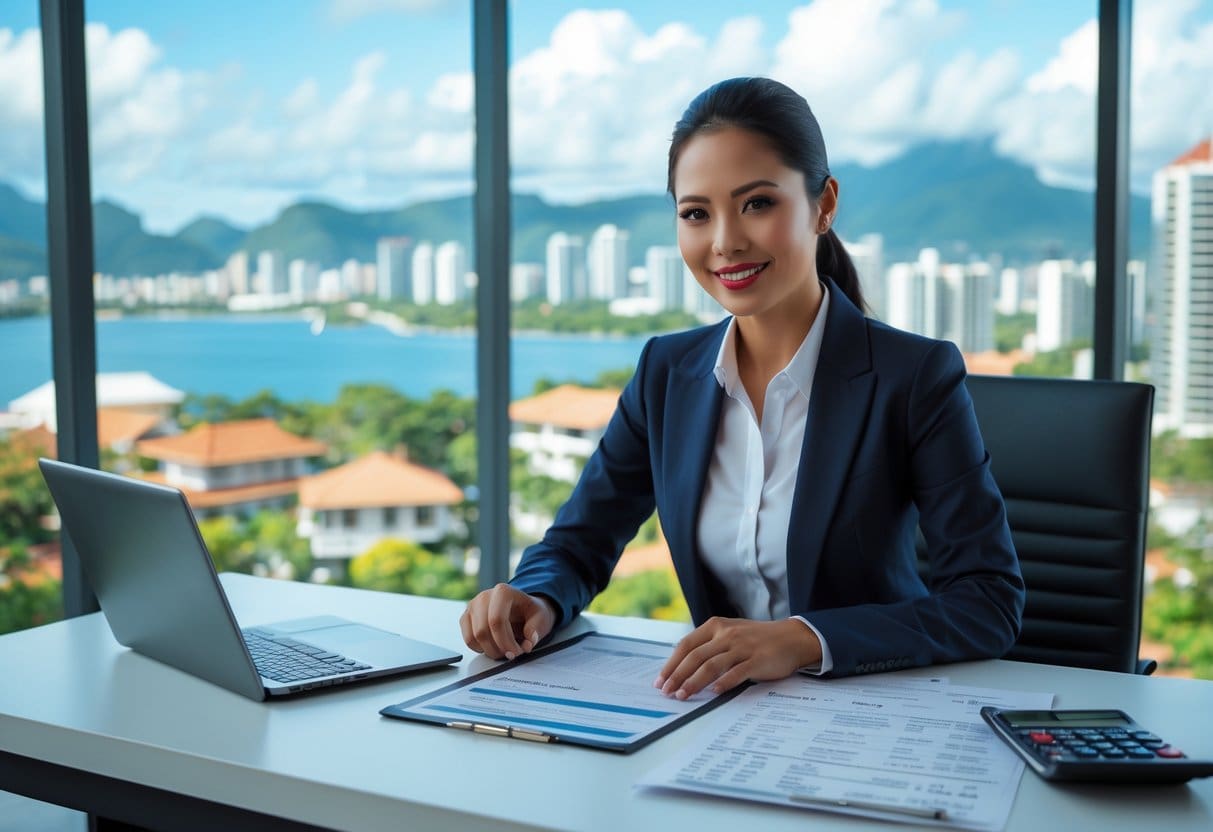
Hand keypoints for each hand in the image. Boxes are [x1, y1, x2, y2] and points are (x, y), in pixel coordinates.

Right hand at [460, 583, 556, 660]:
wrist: (521, 608)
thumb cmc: (530, 612)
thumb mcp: (542, 617)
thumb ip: (536, 629)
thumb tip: (528, 643)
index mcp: (503, 591)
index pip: (496, 620)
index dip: (505, 641)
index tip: (516, 652)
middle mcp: (484, 597)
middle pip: (482, 631)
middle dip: (498, 648)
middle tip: (511, 654)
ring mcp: (472, 607)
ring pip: (474, 637)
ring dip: (490, 650)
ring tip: (504, 651)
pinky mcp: (466, 618)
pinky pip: (468, 640)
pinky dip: (481, 649)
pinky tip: (494, 646)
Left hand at [654, 617, 821, 698]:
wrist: (791, 638)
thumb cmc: (756, 639)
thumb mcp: (730, 633)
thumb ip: (709, 645)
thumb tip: (682, 667)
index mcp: (716, 626)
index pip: (686, 645)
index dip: (671, 663)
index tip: (660, 680)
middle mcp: (727, 634)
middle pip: (695, 656)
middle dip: (677, 676)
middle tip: (667, 692)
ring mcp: (742, 647)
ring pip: (711, 665)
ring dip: (694, 682)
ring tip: (683, 696)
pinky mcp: (757, 660)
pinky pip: (736, 673)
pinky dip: (723, 683)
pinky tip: (713, 693)